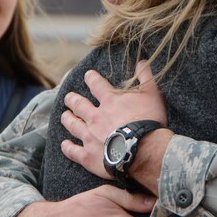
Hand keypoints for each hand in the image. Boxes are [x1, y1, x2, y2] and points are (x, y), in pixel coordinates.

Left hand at [61, 61, 167, 179]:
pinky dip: (68, 147)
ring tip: (64, 116)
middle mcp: (95, 117)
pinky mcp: (88, 156)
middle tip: (69, 98)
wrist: (143, 150)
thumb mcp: (152, 94)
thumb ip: (145, 76)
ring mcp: (89, 136)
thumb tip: (141, 61)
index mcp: (109, 101)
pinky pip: (73, 151)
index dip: (91, 78)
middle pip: (79, 105)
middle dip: (72, 100)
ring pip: (73, 125)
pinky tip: (65, 144)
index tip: (87, 76)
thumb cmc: (149, 121)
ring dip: (68, 119)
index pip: (97, 85)